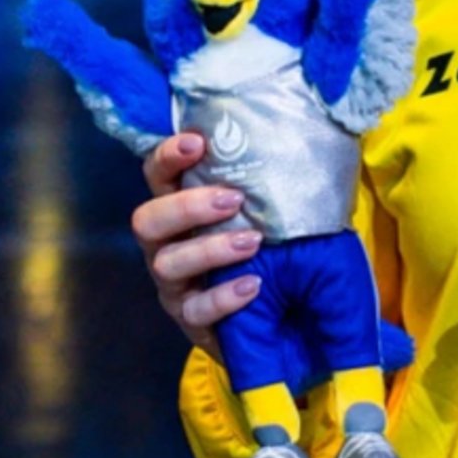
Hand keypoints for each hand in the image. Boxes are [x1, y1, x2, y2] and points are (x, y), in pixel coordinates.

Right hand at [133, 132, 262, 360]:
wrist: (282, 316)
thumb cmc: (272, 251)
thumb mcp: (270, 213)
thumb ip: (272, 182)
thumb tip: (308, 136)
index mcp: (181, 210)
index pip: (158, 176)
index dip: (168, 156)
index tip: (197, 142)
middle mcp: (167, 245)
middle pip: (148, 220)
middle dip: (187, 206)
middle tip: (233, 199)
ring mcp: (174, 286)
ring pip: (167, 263)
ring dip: (209, 248)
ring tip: (252, 242)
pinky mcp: (191, 322)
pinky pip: (196, 310)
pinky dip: (223, 296)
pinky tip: (253, 286)